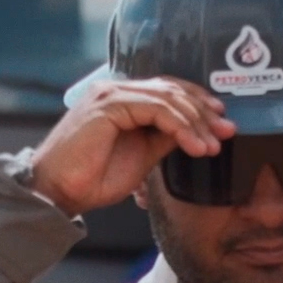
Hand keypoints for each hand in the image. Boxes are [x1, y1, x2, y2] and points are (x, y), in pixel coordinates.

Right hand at [30, 78, 233, 217]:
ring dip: (195, 122)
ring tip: (210, 146)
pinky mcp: (109, 105)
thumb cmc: (90, 179)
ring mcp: (111, 95)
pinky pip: (156, 109)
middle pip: (172, 89)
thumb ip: (164, 140)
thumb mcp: (141, 158)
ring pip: (167, 97)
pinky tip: (193, 145)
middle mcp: (116, 91)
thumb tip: (194, 132)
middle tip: (226, 132)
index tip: (220, 123)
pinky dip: (179, 126)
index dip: (197, 103)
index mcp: (122, 100)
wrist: (56, 193)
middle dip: (203, 112)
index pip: (168, 90)